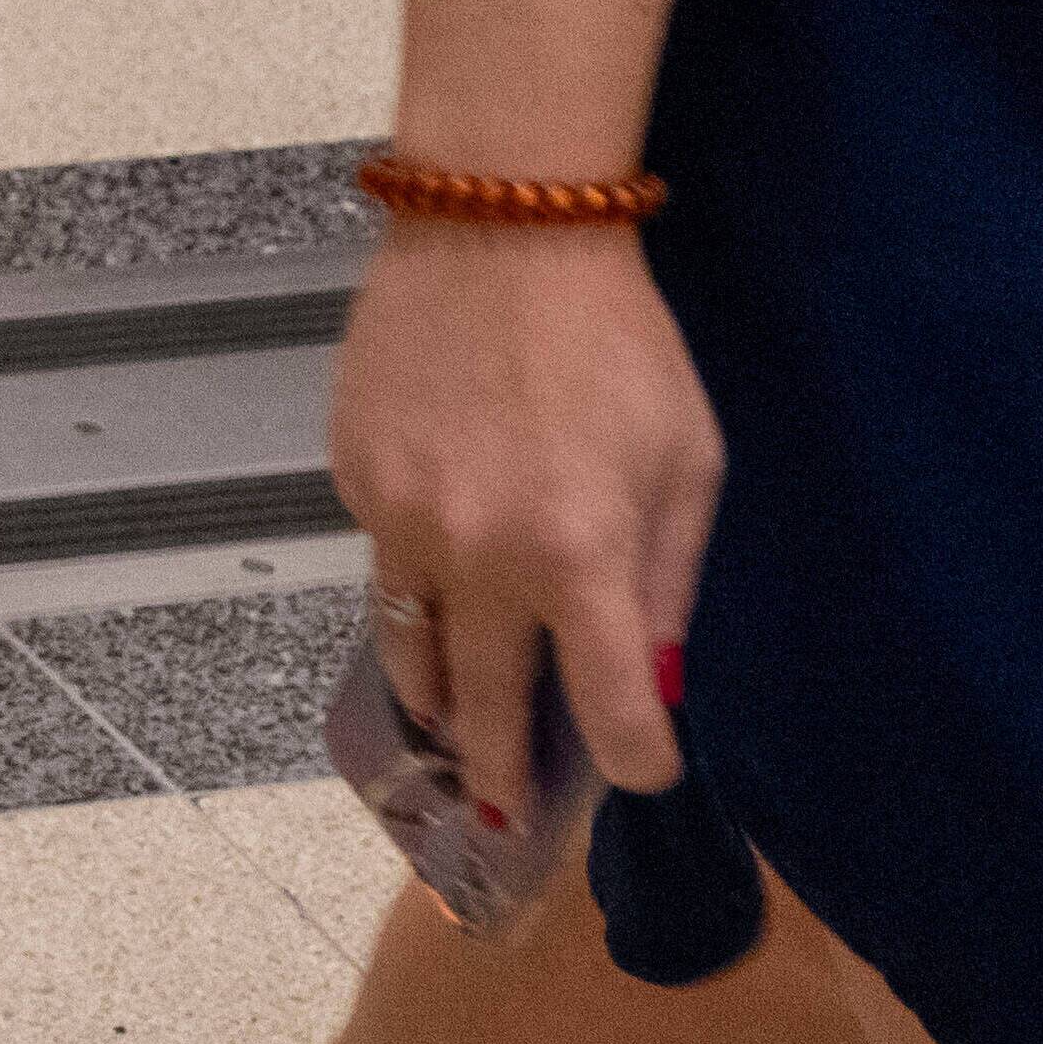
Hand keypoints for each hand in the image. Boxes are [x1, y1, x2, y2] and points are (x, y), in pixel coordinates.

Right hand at [324, 217, 717, 851]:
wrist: (500, 224)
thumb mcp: (688, 461)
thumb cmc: (616, 339)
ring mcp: (403, 515)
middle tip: (502, 819)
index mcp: (581, 557)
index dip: (634, 761)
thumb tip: (651, 675)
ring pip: (408, 648)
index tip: (639, 768)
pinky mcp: (354, 473)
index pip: (609, 717)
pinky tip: (440, 543)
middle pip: (486, 712)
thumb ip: (669, 581)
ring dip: (435, 698)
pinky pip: (382, 555)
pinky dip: (411, 573)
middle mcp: (482, 555)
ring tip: (447, 722)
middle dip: (502, 778)